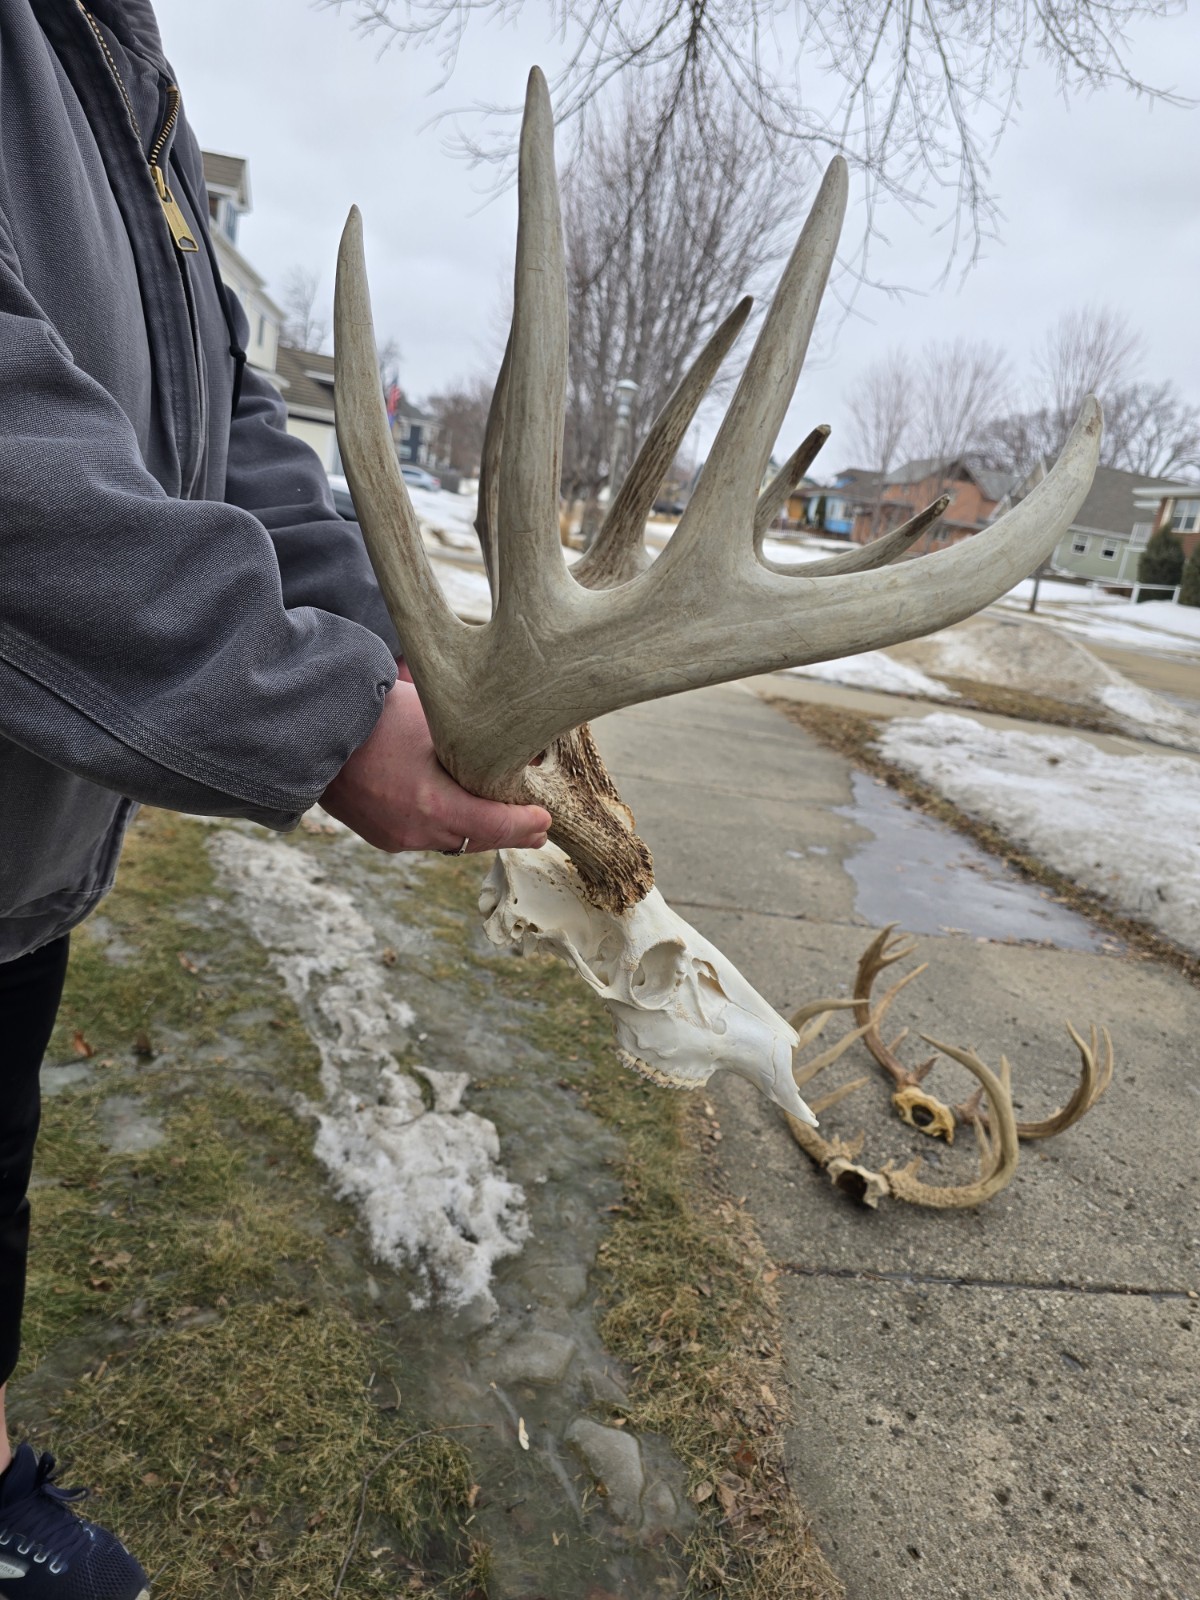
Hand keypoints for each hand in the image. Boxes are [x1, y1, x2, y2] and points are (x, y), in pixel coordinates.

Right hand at [320, 680, 550, 853]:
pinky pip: (425, 837)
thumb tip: (515, 753)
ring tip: (505, 824)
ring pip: (450, 841)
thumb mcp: (436, 721)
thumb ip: (477, 743)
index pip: (495, 824)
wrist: (310, 728)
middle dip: (508, 834)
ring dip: (478, 833)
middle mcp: (415, 831)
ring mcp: (394, 837)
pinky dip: (449, 830)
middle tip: (536, 829)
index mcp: (434, 806)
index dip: (525, 824)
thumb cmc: (374, 715)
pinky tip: (460, 817)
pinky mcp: (379, 833)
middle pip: (476, 839)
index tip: (545, 819)